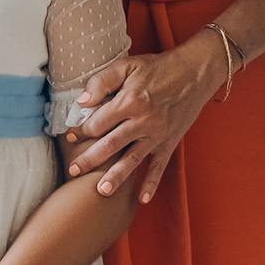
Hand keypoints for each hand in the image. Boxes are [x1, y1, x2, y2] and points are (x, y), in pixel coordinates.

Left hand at [60, 37, 222, 202]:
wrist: (195, 73)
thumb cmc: (158, 68)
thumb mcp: (127, 65)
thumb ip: (102, 81)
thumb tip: (83, 101)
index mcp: (129, 101)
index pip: (99, 122)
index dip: (82, 130)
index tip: (69, 137)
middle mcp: (142, 121)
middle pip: (110, 145)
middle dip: (90, 159)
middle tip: (73, 171)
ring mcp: (157, 134)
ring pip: (132, 159)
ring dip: (116, 177)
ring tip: (101, 191)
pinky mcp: (169, 142)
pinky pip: (159, 166)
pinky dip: (152, 182)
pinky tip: (143, 198)